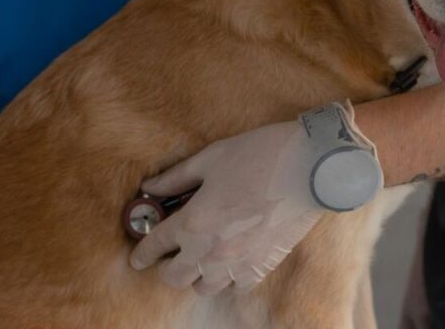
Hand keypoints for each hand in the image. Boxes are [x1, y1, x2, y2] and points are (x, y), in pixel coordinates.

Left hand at [129, 120, 322, 294]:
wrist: (307, 169)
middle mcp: (210, 251)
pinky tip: (229, 262)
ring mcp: (238, 263)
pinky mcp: (262, 266)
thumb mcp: (209, 159)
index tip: (137, 256)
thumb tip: (150, 187)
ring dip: (196, 275)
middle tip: (168, 254)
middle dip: (166, 267)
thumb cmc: (257, 156)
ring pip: (204, 287)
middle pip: (174, 277)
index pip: (154, 246)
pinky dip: (228, 279)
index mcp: (192, 223)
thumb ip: (175, 178)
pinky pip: (236, 287)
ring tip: (199, 259)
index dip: (141, 253)